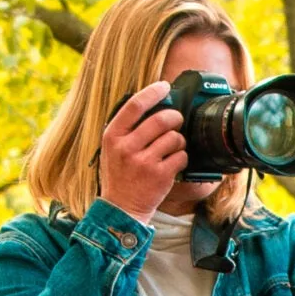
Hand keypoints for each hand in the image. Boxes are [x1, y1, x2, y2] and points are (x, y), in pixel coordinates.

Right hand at [97, 82, 189, 218]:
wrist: (121, 208)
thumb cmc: (119, 174)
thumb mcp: (113, 148)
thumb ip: (128, 128)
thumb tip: (154, 104)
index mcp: (112, 136)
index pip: (134, 105)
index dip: (153, 92)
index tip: (164, 87)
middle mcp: (126, 148)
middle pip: (161, 119)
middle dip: (174, 117)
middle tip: (176, 119)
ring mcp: (143, 162)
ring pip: (174, 138)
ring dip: (179, 140)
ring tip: (172, 147)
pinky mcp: (160, 175)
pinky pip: (181, 156)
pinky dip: (181, 157)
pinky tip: (173, 163)